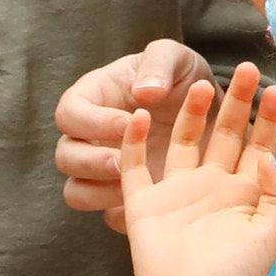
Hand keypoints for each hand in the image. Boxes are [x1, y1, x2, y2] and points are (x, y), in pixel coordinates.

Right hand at [56, 43, 200, 220]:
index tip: (128, 122)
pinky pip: (107, 216)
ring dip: (98, 193)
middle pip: (65, 157)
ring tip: (132, 186)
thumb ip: (158, 65)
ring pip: (76, 192)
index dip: (92, 121)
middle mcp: (89, 138)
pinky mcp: (121, 198)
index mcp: (93, 99)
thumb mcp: (176, 59)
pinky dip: (121, 214)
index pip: (69, 113)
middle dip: (91, 162)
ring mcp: (103, 172)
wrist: (210, 115)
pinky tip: (148, 206)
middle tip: (124, 162)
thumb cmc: (183, 80)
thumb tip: (143, 94)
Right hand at [124, 63, 275, 275]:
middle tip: (244, 68)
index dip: (268, 119)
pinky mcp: (144, 202)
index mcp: (243, 194)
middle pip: (224, 134)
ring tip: (201, 85)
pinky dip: (134, 141)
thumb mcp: (269, 235)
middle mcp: (210, 186)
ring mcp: (176, 191)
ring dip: (192, 114)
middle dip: (235, 102)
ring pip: (184, 142)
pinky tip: (140, 116)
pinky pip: (135, 165)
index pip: (259, 146)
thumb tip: (272, 154)